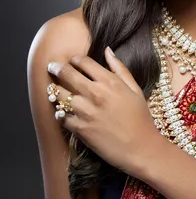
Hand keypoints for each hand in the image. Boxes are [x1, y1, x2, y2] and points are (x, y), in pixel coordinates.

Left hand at [47, 47, 161, 175]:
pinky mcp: (79, 128)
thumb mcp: (135, 89)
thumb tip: (107, 50)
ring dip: (56, 91)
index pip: (83, 62)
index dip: (75, 59)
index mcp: (109, 82)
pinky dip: (60, 113)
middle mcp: (95, 93)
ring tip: (55, 91)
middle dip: (56, 68)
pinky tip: (63, 113)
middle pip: (66, 74)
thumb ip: (120, 68)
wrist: (140, 148)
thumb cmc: (140, 118)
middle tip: (51, 67)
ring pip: (59, 94)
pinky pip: (60, 116)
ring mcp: (85, 111)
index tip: (72, 61)